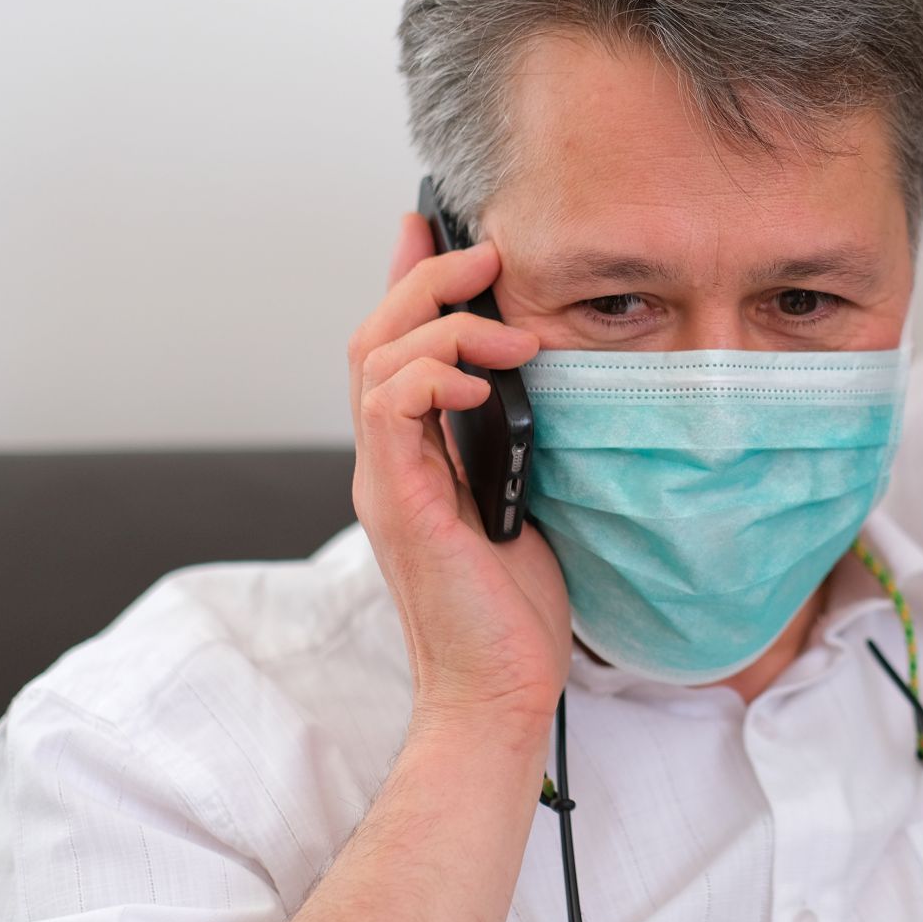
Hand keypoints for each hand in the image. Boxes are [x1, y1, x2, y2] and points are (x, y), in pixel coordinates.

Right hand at [347, 213, 570, 738]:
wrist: (502, 692)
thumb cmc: (517, 609)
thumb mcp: (528, 500)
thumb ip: (519, 441)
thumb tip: (546, 381)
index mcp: (414, 457)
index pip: (396, 348)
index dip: (411, 280)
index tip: (441, 229)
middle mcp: (388, 462)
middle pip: (376, 336)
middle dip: (426, 279)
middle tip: (486, 253)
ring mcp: (387, 482)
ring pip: (377, 360)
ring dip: (442, 325)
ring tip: (507, 327)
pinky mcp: (400, 505)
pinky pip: (391, 412)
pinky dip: (430, 377)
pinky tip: (481, 380)